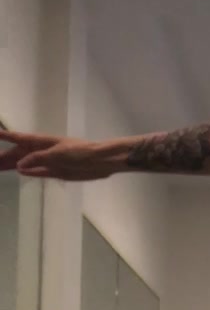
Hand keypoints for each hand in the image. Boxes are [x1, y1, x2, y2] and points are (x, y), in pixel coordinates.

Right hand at [0, 131, 115, 180]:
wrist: (100, 161)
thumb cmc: (81, 152)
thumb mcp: (58, 154)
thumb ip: (38, 159)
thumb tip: (19, 165)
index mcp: (42, 142)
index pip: (19, 138)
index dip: (6, 136)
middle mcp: (43, 150)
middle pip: (18, 153)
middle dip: (4, 156)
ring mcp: (49, 161)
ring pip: (26, 163)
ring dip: (13, 165)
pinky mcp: (56, 171)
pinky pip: (38, 172)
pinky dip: (29, 172)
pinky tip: (20, 172)